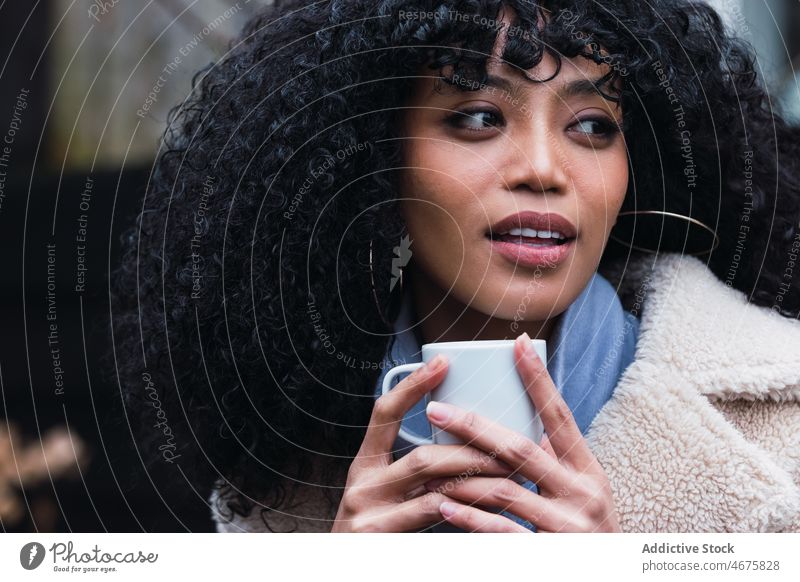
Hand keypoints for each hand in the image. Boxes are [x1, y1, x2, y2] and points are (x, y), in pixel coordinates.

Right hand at [331, 354, 515, 531]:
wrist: (340, 573)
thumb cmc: (376, 534)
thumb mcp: (386, 496)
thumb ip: (414, 474)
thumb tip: (465, 445)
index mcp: (365, 466)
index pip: (384, 413)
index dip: (412, 385)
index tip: (442, 362)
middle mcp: (362, 484)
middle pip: (422, 455)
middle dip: (470, 447)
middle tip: (507, 443)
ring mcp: (367, 511)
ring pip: (431, 484)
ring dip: (476, 477)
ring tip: (508, 472)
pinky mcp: (376, 535)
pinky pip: (430, 515)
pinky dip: (464, 507)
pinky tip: (487, 505)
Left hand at [422, 332, 620, 532]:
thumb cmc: (593, 535)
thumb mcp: (587, 494)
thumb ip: (558, 462)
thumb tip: (530, 421)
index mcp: (588, 471)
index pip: (560, 416)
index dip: (538, 380)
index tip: (517, 345)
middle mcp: (582, 494)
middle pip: (521, 451)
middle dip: (475, 427)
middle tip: (436, 410)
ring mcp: (568, 527)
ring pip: (506, 491)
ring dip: (463, 478)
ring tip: (430, 468)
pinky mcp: (550, 556)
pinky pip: (504, 533)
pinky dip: (471, 520)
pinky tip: (445, 509)